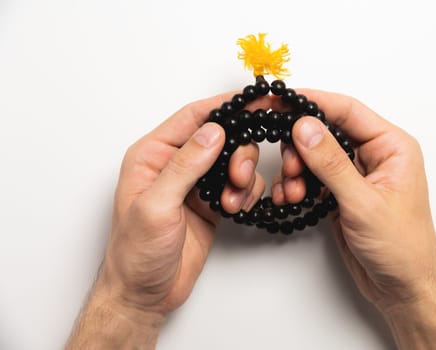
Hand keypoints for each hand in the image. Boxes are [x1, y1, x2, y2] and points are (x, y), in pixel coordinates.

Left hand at [67, 93, 270, 347]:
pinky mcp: (212, 201)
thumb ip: (184, 166)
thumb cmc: (136, 253)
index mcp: (153, 154)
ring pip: (234, 159)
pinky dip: (245, 192)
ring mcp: (196, 183)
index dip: (224, 106)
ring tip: (232, 200)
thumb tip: (213, 132)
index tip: (254, 100)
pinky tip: (234, 208)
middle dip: (239, 151)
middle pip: (220, 136)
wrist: (145, 292)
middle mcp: (175, 164)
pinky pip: (239, 184)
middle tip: (238, 175)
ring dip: (243, 175)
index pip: (193, 117)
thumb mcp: (156, 206)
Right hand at [273, 90, 435, 348]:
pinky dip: (297, 184)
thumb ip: (331, 163)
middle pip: (326, 130)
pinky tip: (291, 198)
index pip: (348, 110)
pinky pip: (311, 177)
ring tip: (291, 189)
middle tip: (289, 165)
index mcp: (391, 146)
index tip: (282, 100)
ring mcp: (355, 174)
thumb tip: (305, 127)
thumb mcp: (363, 202)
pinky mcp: (340, 193)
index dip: (313, 102)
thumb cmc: (400, 246)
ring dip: (296, 168)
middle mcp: (373, 155)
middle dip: (300, 145)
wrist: (401, 286)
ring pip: (315, 155)